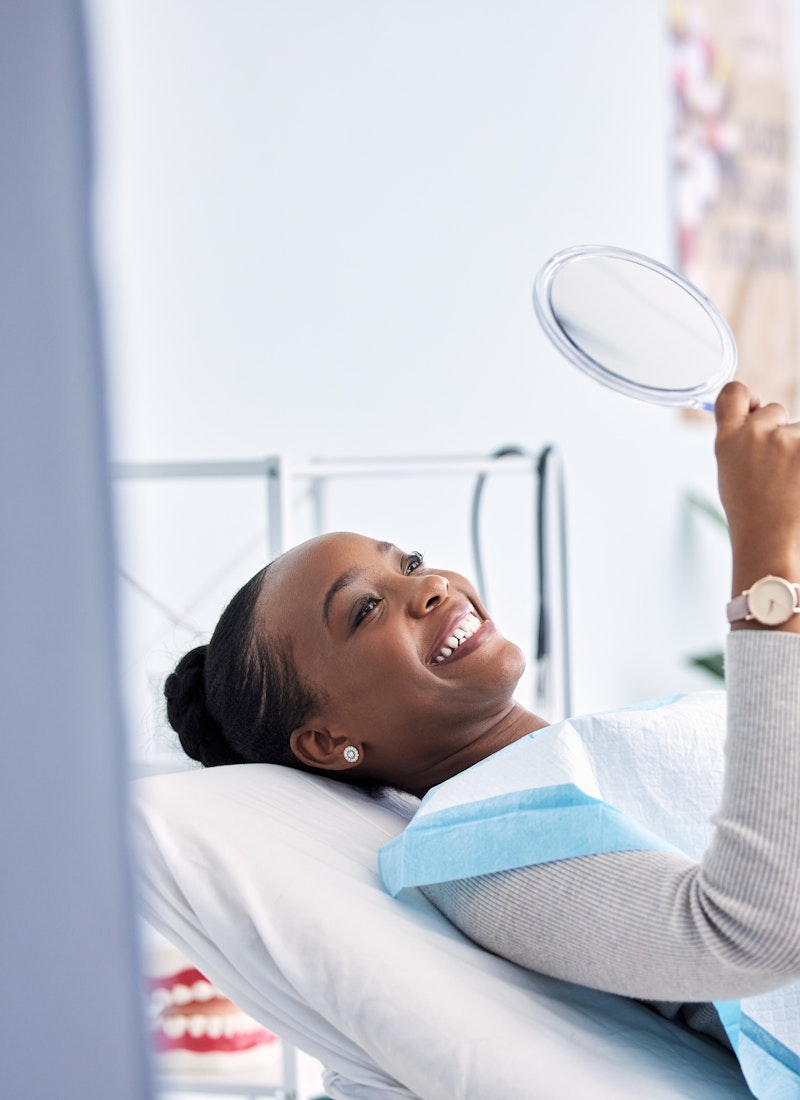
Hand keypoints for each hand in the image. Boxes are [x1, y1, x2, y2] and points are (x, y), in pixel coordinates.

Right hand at [714, 381, 799, 626]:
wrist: (772, 546)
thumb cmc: (754, 518)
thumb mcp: (732, 475)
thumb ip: (741, 442)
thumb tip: (758, 413)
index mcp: (727, 440)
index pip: (734, 393)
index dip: (748, 398)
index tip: (757, 410)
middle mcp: (756, 433)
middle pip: (776, 411)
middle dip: (782, 433)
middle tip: (779, 472)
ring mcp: (788, 439)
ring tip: (793, 485)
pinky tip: (798, 485)